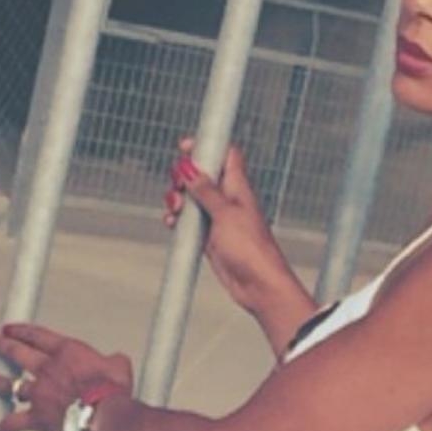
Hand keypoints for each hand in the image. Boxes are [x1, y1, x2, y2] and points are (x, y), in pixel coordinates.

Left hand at [0, 323, 132, 430]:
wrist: (104, 416)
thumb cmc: (113, 390)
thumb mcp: (119, 365)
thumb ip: (113, 359)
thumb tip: (116, 360)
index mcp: (67, 352)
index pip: (38, 335)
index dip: (22, 330)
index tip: (11, 328)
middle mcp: (47, 369)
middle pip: (17, 353)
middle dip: (2, 345)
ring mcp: (38, 393)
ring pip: (10, 385)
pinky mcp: (36, 417)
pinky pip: (13, 422)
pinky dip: (4, 427)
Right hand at [163, 137, 293, 315]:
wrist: (258, 284)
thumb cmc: (251, 249)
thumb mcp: (224, 213)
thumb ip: (205, 190)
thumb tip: (190, 167)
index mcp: (237, 186)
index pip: (224, 155)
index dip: (206, 147)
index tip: (185, 146)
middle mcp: (227, 199)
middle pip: (201, 175)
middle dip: (183, 177)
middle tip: (179, 188)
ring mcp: (217, 218)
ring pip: (191, 199)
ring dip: (177, 200)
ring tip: (176, 210)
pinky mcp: (209, 236)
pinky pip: (189, 222)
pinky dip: (178, 220)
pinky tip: (173, 224)